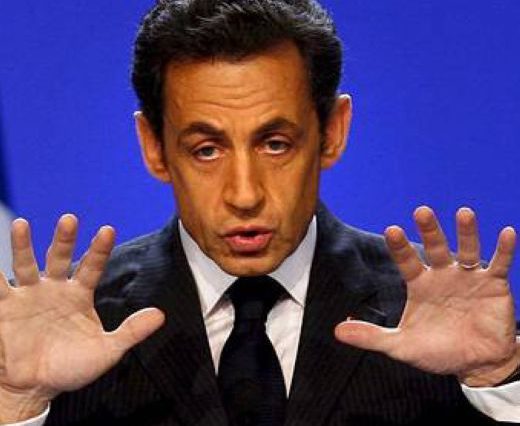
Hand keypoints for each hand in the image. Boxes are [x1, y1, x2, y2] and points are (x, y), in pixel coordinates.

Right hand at [0, 215, 164, 421]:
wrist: (35, 388)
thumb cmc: (72, 368)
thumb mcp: (107, 351)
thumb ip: (131, 331)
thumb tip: (161, 315)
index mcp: (80, 294)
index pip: (92, 265)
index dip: (100, 249)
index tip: (108, 229)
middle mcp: (54, 288)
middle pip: (59, 257)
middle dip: (64, 239)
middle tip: (69, 219)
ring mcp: (28, 296)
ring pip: (26, 264)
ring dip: (23, 245)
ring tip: (22, 223)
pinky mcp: (5, 308)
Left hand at [335, 206, 517, 386]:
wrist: (475, 365)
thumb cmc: (437, 351)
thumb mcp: (401, 346)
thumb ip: (372, 336)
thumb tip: (337, 331)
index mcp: (420, 284)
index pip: (407, 261)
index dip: (400, 247)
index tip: (391, 229)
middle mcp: (443, 275)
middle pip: (436, 247)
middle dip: (429, 230)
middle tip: (422, 211)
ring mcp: (469, 277)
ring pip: (468, 250)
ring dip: (467, 232)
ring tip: (464, 213)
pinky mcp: (494, 285)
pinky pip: (500, 264)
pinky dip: (504, 250)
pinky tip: (508, 232)